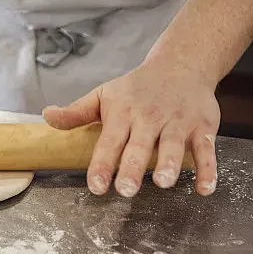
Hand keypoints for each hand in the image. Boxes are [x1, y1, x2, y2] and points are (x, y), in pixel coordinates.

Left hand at [43, 59, 219, 197]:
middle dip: (134, 167)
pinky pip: (206, 150)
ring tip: (163, 182)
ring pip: (174, 145)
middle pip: (141, 146)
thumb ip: (76, 113)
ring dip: (170, 164)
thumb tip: (47, 116)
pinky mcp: (203, 126)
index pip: (109, 142)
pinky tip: (204, 189)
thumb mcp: (104, 95)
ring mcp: (178, 122)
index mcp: (123, 113)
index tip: (96, 186)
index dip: (102, 165)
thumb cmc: (138, 88)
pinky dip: (208, 169)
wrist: (182, 63)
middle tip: (127, 190)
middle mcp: (150, 118)